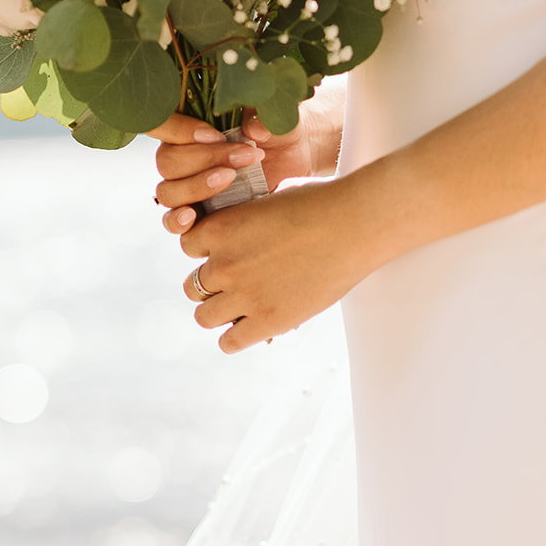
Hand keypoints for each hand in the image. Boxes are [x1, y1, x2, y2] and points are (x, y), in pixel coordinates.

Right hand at [151, 109, 311, 221]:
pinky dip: (178, 221)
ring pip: (168, 191)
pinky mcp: (198, 216)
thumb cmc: (281, 136)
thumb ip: (265, 117)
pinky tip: (193, 217)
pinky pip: (172, 222)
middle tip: (245, 156)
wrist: (296, 167)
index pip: (162, 124)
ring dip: (197, 186)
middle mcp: (181, 157)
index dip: (180, 131)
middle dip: (204, 159)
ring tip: (231, 179)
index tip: (216, 136)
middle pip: (167, 161)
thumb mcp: (278, 119)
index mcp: (189, 125)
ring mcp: (186, 188)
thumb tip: (254, 129)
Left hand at [179, 177, 378, 352]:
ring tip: (243, 310)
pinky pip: (229, 343)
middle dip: (212, 287)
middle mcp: (224, 263)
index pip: (190, 248)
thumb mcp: (270, 203)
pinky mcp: (267, 321)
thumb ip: (247, 223)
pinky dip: (235, 338)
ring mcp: (243, 294)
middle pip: (193, 286)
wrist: (355, 225)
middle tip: (238, 287)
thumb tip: (244, 233)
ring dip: (220, 314)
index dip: (209, 254)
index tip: (228, 257)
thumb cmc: (321, 205)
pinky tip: (252, 329)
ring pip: (204, 317)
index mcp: (221, 228)